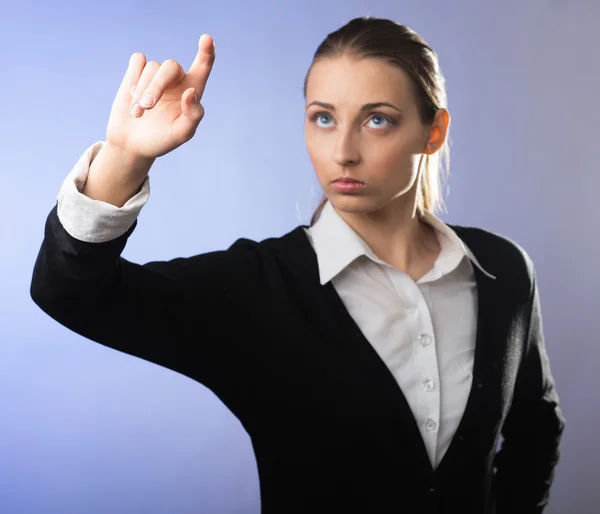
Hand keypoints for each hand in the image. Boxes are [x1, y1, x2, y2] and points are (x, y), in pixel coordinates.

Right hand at [105, 34, 214, 159]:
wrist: (132, 144)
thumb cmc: (161, 140)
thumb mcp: (181, 134)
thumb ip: (192, 115)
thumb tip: (191, 91)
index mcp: (192, 91)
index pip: (203, 67)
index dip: (206, 52)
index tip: (207, 39)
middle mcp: (176, 80)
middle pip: (170, 66)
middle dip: (157, 86)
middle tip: (147, 107)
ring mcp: (156, 75)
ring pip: (152, 67)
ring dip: (142, 91)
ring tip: (138, 113)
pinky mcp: (137, 72)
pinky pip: (138, 60)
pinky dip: (133, 77)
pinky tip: (132, 95)